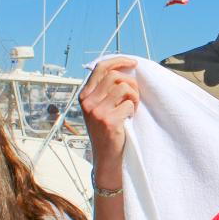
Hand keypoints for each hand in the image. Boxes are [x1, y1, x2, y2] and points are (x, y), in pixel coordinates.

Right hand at [80, 57, 139, 190]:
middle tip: (134, 97)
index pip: (100, 67)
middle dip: (131, 83)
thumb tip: (125, 69)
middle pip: (115, 76)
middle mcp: (87, 102)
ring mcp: (96, 112)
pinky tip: (129, 118)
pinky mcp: (107, 121)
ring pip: (123, 87)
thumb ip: (105, 90)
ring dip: (134, 96)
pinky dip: (133, 110)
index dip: (118, 61)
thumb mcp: (100, 108)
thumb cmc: (108, 131)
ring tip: (132, 108)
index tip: (133, 63)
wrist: (106, 158)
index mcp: (84, 95)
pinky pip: (128, 104)